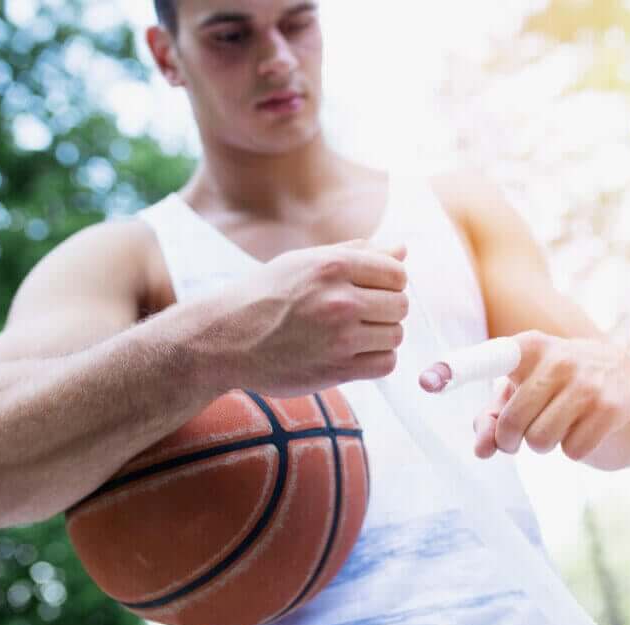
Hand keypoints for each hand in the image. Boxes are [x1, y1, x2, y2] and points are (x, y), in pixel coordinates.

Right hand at [200, 239, 408, 397]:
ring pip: (396, 335)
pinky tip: (355, 353)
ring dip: (381, 337)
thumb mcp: (305, 261)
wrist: (227, 339)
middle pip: (400, 305)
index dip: (389, 283)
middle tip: (361, 315)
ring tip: (355, 335)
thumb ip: (357, 253)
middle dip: (386, 310)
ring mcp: (340, 337)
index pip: (397, 272)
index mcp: (333, 266)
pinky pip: (385, 363)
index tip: (371, 291)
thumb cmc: (266, 296)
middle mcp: (340, 299)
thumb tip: (402, 249)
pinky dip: (377, 360)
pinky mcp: (338, 369)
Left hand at [424, 331, 629, 462]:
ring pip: (541, 441)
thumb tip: (481, 450)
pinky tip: (583, 427)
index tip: (427, 382)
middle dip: (512, 439)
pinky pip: (573, 451)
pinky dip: (574, 449)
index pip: (487, 360)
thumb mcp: (517, 391)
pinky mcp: (611, 406)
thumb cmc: (552, 384)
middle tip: (522, 434)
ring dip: (543, 444)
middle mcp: (557, 358)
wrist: (620, 374)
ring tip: (556, 424)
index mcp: (526, 347)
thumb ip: (490, 419)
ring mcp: (587, 381)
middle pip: (512, 424)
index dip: (455, 371)